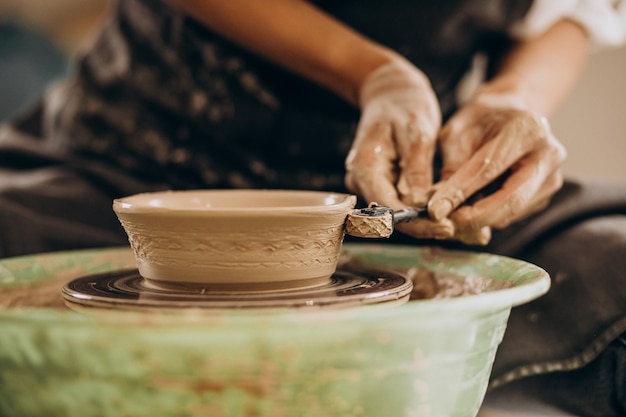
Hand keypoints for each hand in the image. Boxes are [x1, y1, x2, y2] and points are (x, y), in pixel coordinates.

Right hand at [345, 59, 454, 238]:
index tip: (447, 226)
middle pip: (395, 217)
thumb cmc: (402, 105)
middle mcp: (363, 182)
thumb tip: (421, 203)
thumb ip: (417, 169)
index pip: (388, 208)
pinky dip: (431, 211)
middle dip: (429, 227)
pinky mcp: (386, 187)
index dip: (417, 221)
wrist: (390, 93)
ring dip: (433, 223)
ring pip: (402, 215)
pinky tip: (459, 215)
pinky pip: (407, 205)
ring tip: (470, 230)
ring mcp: (373, 186)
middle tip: (469, 234)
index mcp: (365, 168)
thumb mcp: (416, 132)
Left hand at [428, 95, 566, 243]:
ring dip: (480, 220)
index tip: (435, 210)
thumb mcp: (458, 131)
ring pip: (512, 212)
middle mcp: (548, 154)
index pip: (489, 168)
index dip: (460, 192)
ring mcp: (552, 177)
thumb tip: (441, 205)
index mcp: (527, 129)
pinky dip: (489, 217)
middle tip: (446, 224)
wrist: (510, 113)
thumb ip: (451, 165)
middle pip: (511, 200)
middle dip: (475, 217)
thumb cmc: (480, 120)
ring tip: (452, 214)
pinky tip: (471, 208)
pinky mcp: (546, 194)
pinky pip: (514, 215)